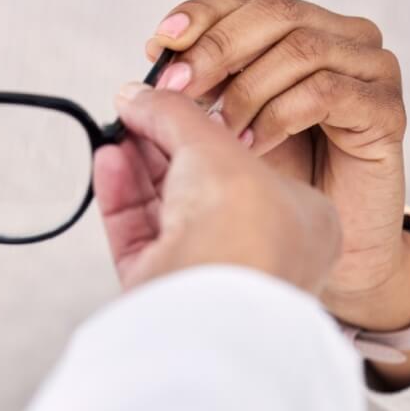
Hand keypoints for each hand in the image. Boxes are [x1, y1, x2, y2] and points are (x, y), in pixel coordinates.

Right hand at [96, 84, 340, 295]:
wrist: (208, 315)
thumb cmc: (244, 243)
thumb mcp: (217, 150)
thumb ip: (177, 116)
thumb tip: (141, 95)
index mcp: (302, 223)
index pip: (252, 165)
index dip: (212, 129)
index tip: (181, 101)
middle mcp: (258, 251)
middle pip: (203, 184)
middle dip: (166, 144)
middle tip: (137, 109)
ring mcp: (208, 274)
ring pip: (167, 209)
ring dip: (138, 165)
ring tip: (116, 128)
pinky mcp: (163, 290)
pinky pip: (138, 234)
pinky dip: (121, 195)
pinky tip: (107, 161)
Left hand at [145, 0, 409, 330]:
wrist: (337, 245)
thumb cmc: (280, 182)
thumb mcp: (225, 128)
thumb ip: (194, 94)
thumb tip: (144, 70)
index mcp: (299, 31)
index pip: (245, 1)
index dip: (199, 16)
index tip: (158, 45)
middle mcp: (341, 37)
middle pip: (275, 12)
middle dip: (216, 49)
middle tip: (178, 91)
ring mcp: (371, 69)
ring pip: (299, 49)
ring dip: (246, 89)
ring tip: (218, 133)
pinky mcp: (387, 109)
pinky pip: (325, 92)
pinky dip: (278, 116)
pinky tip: (252, 147)